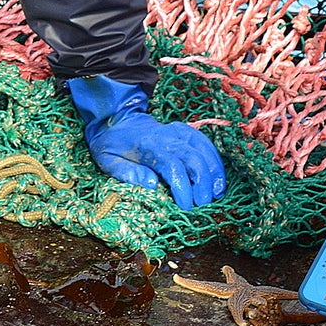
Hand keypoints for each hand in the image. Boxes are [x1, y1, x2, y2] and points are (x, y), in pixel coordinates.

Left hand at [68, 75, 225, 210]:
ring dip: (213, 173)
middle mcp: (166, 136)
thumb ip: (127, 173)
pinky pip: (206, 145)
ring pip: (203, 150)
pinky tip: (218, 180)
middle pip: (192, 158)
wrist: (117, 120)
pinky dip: (215, 162)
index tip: (185, 205)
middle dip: (202, 183)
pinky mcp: (186, 132)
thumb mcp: (107, 160)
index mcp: (146, 145)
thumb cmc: (111, 145)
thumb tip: (151, 184)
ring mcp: (178, 132)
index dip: (182, 186)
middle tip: (202, 204)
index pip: (171, 165)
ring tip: (216, 195)